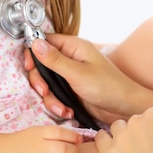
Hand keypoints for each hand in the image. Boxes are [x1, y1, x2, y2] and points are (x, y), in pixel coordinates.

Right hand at [11, 125, 83, 152]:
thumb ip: (52, 133)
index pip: (59, 133)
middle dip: (72, 150)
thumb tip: (73, 137)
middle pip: (61, 148)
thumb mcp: (36, 132)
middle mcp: (37, 146)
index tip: (79, 138)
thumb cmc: (23, 141)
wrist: (3, 150)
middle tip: (76, 150)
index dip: (72, 136)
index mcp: (38, 133)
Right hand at [29, 34, 152, 123]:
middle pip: (42, 64)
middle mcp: (70, 58)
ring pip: (46, 82)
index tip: (29, 66)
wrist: (124, 107)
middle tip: (45, 91)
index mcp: (74, 47)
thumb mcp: (78, 73)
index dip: (33, 52)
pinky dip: (57, 104)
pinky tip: (67, 111)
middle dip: (40, 81)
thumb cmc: (108, 86)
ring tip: (61, 108)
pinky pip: (54, 94)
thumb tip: (35, 43)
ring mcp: (70, 74)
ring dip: (50, 97)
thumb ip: (55, 60)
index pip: (45, 41)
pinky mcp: (71, 89)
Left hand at [94, 108, 152, 152]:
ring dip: (121, 137)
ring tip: (130, 150)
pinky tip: (114, 151)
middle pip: (134, 122)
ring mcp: (120, 138)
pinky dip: (105, 144)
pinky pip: (100, 140)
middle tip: (148, 149)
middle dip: (139, 133)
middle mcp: (136, 122)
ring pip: (116, 129)